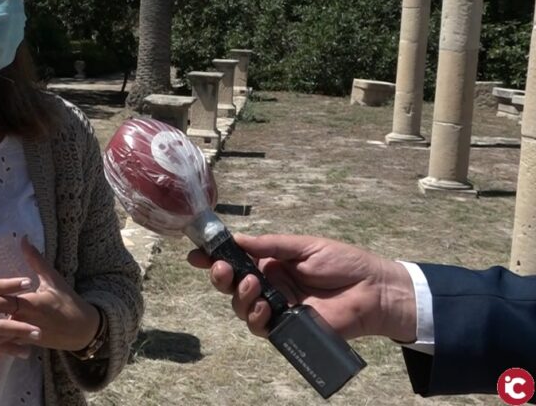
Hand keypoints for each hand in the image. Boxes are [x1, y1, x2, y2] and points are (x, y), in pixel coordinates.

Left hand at [0, 236, 99, 356]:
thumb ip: (35, 260)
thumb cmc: (67, 301)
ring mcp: (23, 336)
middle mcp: (26, 323)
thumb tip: (23, 238)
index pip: (6, 302)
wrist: (82, 330)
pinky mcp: (22, 344)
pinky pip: (0, 348)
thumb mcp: (53, 279)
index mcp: (32, 304)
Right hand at [187, 234, 415, 341]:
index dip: (213, 258)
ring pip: (241, 308)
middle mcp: (269, 286)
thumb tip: (237, 239)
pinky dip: (256, 318)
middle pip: (231, 286)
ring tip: (253, 285)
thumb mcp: (303, 246)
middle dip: (220, 277)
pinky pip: (260, 328)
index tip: (196, 254)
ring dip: (240, 296)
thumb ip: (269, 245)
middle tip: (223, 269)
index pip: (236, 260)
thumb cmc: (343, 263)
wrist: (373, 290)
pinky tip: (265, 308)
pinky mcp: (287, 329)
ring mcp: (277, 308)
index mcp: (271, 263)